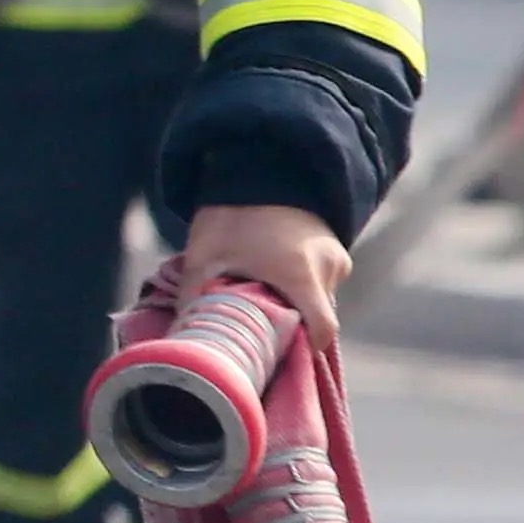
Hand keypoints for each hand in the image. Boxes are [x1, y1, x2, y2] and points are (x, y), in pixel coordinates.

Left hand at [182, 200, 349, 348]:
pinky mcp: (336, 249)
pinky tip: (273, 280)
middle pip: (316, 318)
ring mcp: (337, 257)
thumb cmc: (230, 214)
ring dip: (294, 305)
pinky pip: (321, 283)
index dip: (302, 350)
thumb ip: (195, 299)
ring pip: (318, 301)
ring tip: (261, 297)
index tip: (277, 356)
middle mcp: (329, 268)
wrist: (260, 166)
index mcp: (302, 275)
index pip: (322, 331)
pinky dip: (301, 289)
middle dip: (290, 328)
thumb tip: (186, 338)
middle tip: (257, 329)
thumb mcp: (203, 256)